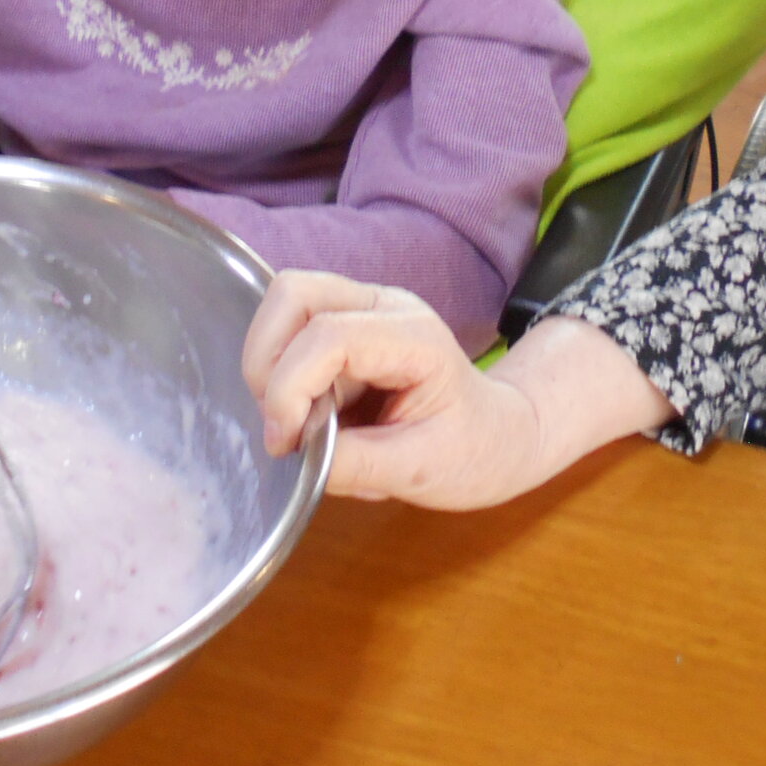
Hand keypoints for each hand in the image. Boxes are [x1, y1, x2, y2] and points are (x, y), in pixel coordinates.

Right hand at [242, 274, 672, 506]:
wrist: (498, 437)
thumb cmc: (473, 451)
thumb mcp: (420, 472)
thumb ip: (354, 465)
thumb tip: (294, 454)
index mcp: (414, 337)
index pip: (327, 335)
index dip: (289, 387)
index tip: (286, 443)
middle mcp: (384, 307)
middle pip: (293, 294)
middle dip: (267, 361)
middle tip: (282, 426)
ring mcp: (362, 309)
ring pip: (283, 305)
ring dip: (270, 366)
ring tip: (296, 422)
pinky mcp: (343, 326)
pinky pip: (289, 331)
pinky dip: (280, 373)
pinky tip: (308, 413)